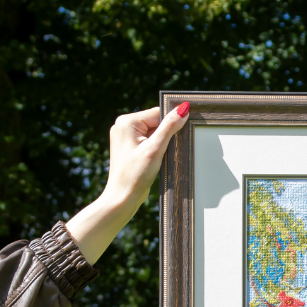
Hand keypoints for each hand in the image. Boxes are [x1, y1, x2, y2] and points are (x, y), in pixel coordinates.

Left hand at [65, 103, 189, 264]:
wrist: (122, 196)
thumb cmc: (135, 174)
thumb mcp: (155, 149)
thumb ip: (169, 127)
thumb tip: (183, 109)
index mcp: (126, 122)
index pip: (158, 113)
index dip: (170, 125)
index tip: (175, 139)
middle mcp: (123, 126)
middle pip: (155, 122)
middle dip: (164, 136)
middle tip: (162, 153)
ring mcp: (125, 136)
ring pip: (153, 132)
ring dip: (160, 144)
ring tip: (155, 158)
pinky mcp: (128, 147)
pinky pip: (148, 141)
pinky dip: (155, 149)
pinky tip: (152, 161)